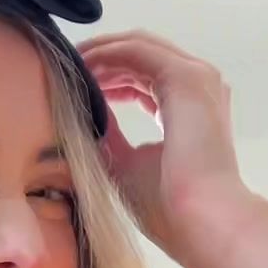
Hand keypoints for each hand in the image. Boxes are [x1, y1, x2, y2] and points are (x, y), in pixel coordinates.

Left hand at [77, 30, 254, 267]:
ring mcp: (196, 79)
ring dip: (100, 52)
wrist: (201, 221)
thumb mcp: (127, 164)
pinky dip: (106, 54)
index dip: (110, 77)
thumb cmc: (169, 205)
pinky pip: (136, 51)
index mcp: (189, 108)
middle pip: (142, 56)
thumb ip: (110, 135)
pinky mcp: (185, 78)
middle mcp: (197, 88)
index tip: (79, 86)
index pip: (145, 78)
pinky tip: (81, 65)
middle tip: (67, 67)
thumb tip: (86, 114)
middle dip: (102, 57)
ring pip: (138, 47)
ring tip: (69, 65)